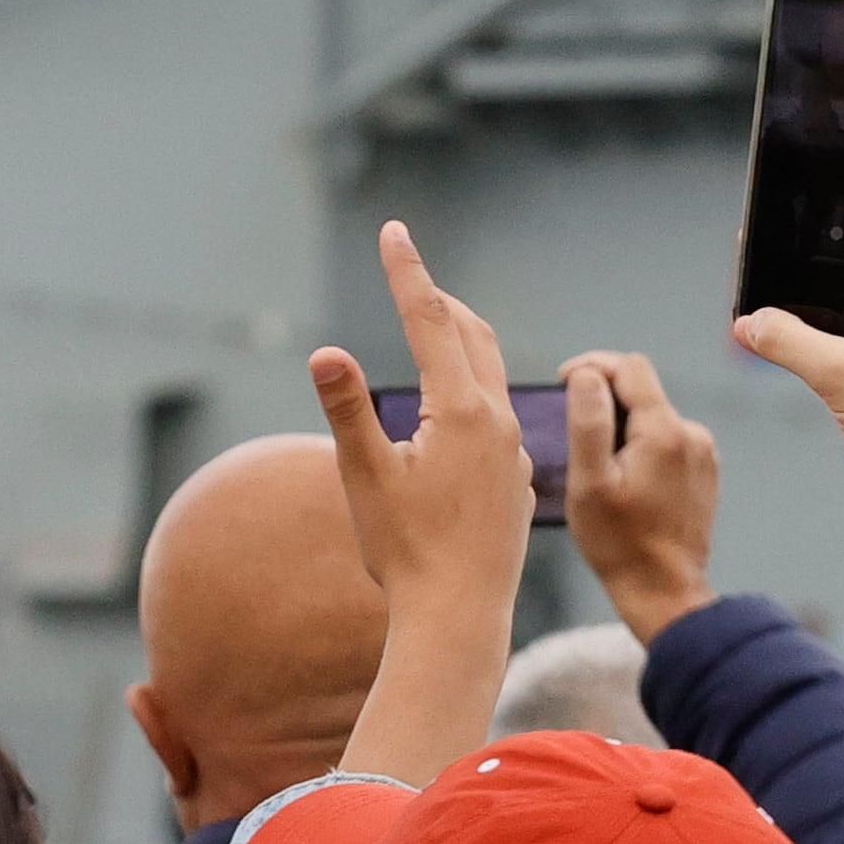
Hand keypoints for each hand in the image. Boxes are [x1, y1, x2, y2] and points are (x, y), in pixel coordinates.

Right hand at [308, 220, 534, 784]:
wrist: (462, 613)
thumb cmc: (405, 550)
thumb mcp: (364, 478)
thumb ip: (348, 412)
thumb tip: (326, 353)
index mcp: (461, 411)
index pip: (430, 322)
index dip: (408, 273)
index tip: (394, 231)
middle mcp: (498, 420)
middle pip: (470, 339)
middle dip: (439, 302)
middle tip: (413, 271)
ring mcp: (514, 450)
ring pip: (490, 376)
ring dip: (462, 344)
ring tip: (438, 322)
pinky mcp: (517, 477)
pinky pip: (500, 417)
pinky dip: (475, 391)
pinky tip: (461, 404)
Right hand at [558, 354, 718, 641]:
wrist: (664, 589)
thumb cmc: (618, 543)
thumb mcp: (590, 483)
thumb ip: (589, 423)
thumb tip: (587, 374)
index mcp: (665, 431)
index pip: (631, 367)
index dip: (593, 365)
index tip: (562, 379)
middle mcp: (692, 433)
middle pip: (643, 390)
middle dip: (605, 399)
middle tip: (571, 430)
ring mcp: (703, 452)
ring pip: (654, 417)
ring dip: (623, 425)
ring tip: (596, 465)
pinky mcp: (704, 470)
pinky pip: (668, 440)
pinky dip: (642, 445)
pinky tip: (623, 480)